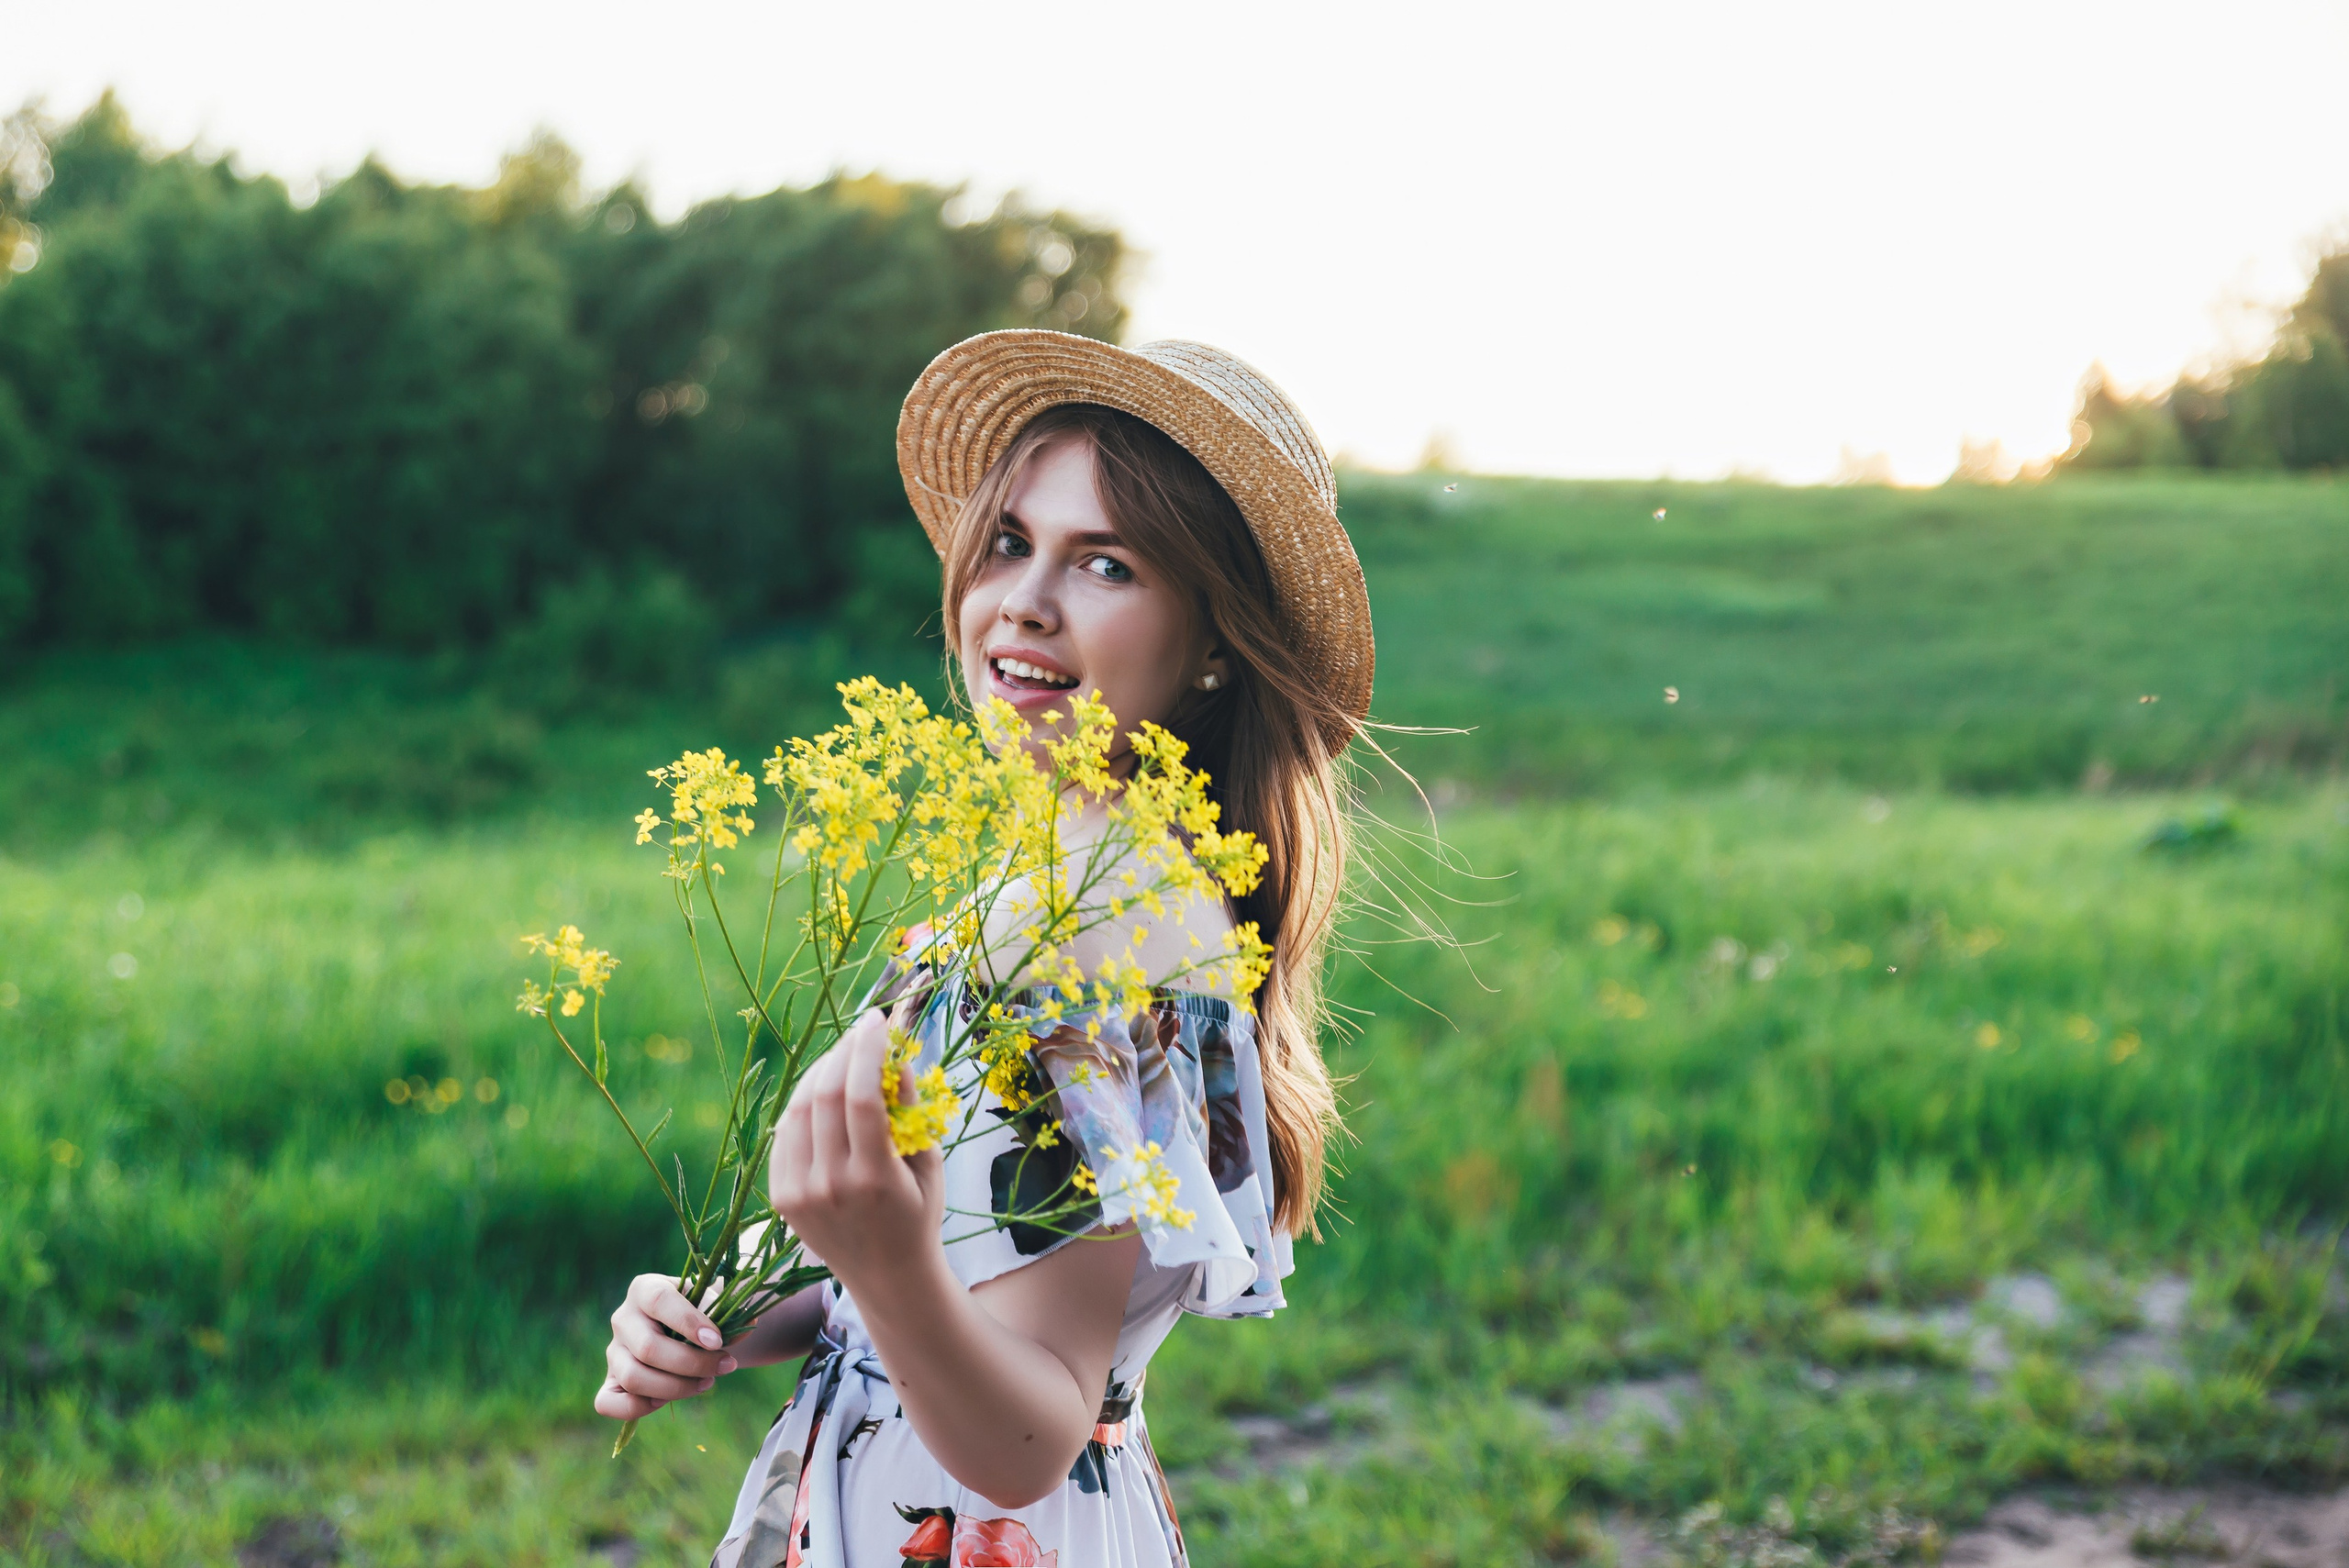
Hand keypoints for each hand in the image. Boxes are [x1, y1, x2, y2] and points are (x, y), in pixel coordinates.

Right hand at [594, 1273, 738, 1420]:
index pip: (660, 1301)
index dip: (689, 1322)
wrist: (689, 1332)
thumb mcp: (716, 1302)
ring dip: (675, 1388)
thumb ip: (730, 1309)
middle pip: (649, 1348)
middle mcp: (623, 1318)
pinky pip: (607, 1402)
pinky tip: (664, 1401)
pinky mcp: (610, 1381)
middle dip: (692, 1364)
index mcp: (645, 1288)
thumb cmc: (703, 1312)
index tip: (718, 1341)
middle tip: (725, 1365)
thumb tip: (745, 1323)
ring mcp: (613, 1351)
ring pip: (633, 1377)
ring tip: (706, 1382)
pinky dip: (636, 1408)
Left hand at [769, 1009, 945, 1294]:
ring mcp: (800, 1194)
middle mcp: (831, 1186)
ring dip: (820, 1071)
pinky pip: (785, 1135)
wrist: (888, 1278)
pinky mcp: (782, 1198)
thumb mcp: (929, 1163)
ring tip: (843, 1055)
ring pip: (799, 1110)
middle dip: (844, 1051)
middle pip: (827, 1095)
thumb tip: (893, 1052)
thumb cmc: (919, 1215)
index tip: (879, 1020)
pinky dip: (802, 1103)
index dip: (868, 1049)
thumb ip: (910, 1109)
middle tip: (862, 1030)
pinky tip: (822, 1090)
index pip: (863, 1096)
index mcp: (875, 1179)